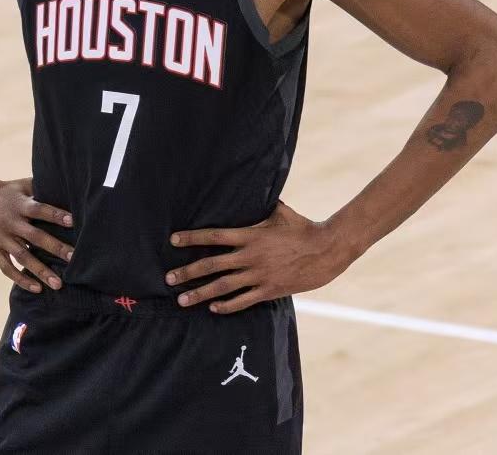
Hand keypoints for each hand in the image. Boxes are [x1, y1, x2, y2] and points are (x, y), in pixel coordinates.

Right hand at [0, 175, 74, 292]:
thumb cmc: (2, 191)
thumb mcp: (20, 186)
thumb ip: (40, 187)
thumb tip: (66, 186)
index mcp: (20, 205)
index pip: (40, 209)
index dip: (55, 215)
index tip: (72, 222)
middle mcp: (11, 222)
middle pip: (35, 236)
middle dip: (55, 247)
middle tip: (73, 258)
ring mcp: (0, 238)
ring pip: (23, 257)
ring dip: (40, 271)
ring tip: (58, 284)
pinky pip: (7, 268)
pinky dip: (21, 279)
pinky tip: (37, 289)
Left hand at [166, 200, 344, 313]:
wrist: (327, 250)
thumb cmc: (303, 227)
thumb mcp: (280, 212)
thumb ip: (261, 206)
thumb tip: (250, 189)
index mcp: (251, 235)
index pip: (214, 236)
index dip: (192, 238)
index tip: (173, 240)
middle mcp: (251, 256)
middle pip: (212, 265)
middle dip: (188, 273)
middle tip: (169, 279)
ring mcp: (260, 275)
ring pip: (224, 287)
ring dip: (201, 294)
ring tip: (182, 301)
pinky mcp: (270, 290)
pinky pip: (243, 301)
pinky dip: (227, 305)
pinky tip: (213, 308)